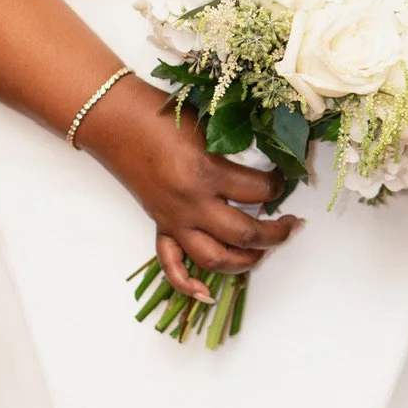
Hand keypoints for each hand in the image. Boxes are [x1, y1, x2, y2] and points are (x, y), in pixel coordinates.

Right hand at [77, 74, 302, 301]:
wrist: (116, 121)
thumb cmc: (160, 115)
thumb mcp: (207, 127)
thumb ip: (235, 152)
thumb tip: (266, 171)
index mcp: (206, 172)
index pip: (259, 190)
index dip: (279, 185)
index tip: (285, 179)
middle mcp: (191, 203)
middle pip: (244, 234)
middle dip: (276, 234)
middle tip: (291, 225)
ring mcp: (174, 219)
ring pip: (215, 259)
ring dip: (245, 261)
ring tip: (263, 251)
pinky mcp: (160, 225)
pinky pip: (172, 264)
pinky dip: (188, 284)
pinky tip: (206, 292)